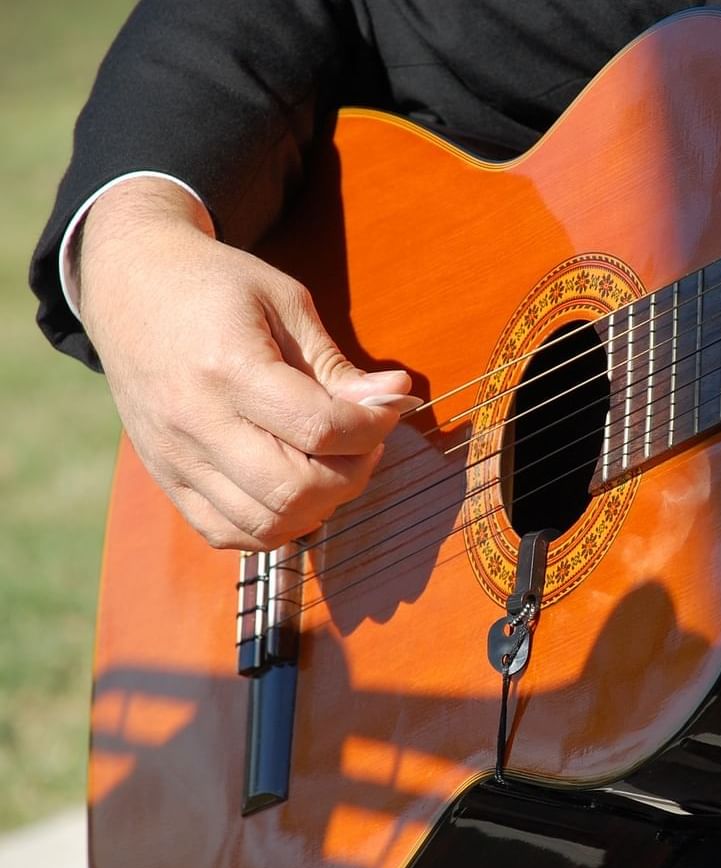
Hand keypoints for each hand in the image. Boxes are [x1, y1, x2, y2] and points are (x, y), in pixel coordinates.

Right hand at [78, 178, 417, 550]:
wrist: (129, 286)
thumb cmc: (216, 287)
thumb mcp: (285, 304)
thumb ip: (336, 364)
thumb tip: (396, 398)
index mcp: (229, 368)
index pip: (319, 429)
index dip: (371, 429)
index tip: (387, 410)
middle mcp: (196, 422)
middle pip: (295, 489)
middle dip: (353, 473)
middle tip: (365, 442)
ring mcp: (175, 458)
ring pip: (265, 522)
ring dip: (319, 505)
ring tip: (334, 465)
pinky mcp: (165, 478)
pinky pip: (227, 532)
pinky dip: (273, 525)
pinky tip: (294, 490)